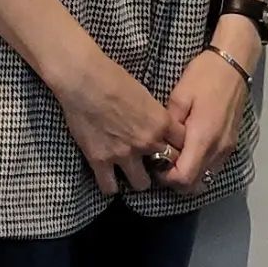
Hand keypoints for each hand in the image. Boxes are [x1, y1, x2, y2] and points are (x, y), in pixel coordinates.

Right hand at [51, 49, 185, 195]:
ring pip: (141, 184)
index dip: (177, 145)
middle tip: (154, 161)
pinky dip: (111, 186)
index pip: (182, 144)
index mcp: (160, 122)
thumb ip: (155, 116)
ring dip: (139, 178)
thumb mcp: (145, 95)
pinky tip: (111, 178)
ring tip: (133, 172)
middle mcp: (146, 142)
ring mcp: (123, 155)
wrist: (85, 80)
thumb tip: (158, 126)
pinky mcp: (100, 161)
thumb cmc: (115, 78)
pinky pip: (110, 188)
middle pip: (166, 166)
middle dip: (162, 164)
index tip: (172, 146)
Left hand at [161, 35, 252, 192]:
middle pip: (195, 184)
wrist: (234, 62)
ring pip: (205, 177)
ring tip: (176, 154)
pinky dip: (200, 166)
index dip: (166, 178)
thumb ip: (169, 126)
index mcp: (203, 137)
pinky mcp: (232, 142)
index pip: (184, 178)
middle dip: (176, 180)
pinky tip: (191, 148)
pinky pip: (213, 165)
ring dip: (189, 174)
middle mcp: (218, 148)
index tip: (155, 163)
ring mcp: (227, 147)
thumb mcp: (179, 96)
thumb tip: (161, 146)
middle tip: (163, 161)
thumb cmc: (205, 75)